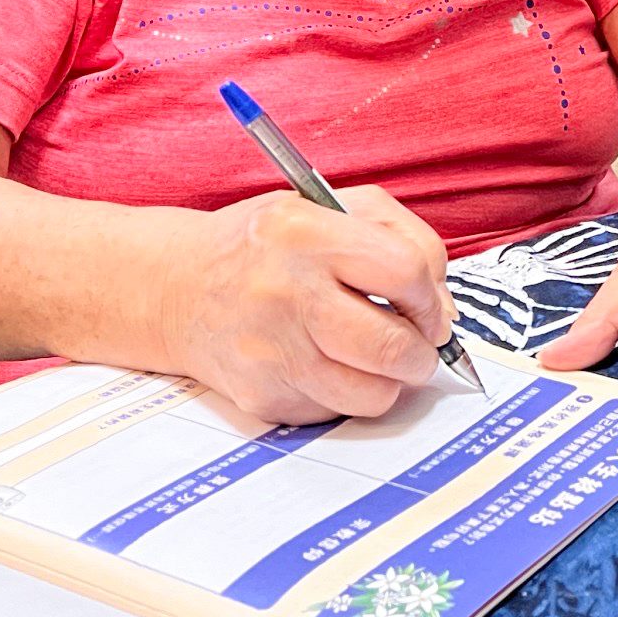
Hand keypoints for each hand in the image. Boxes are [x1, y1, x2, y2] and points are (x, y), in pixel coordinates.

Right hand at [158, 184, 453, 425]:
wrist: (175, 288)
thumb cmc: (265, 245)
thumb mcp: (326, 205)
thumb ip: (400, 236)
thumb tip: (442, 306)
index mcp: (304, 233)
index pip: (405, 270)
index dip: (432, 296)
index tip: (430, 307)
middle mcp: (285, 292)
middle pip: (392, 345)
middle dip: (422, 352)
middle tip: (417, 344)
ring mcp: (271, 351)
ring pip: (373, 393)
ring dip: (392, 380)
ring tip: (378, 357)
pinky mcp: (262, 396)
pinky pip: (337, 410)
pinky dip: (348, 393)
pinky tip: (330, 363)